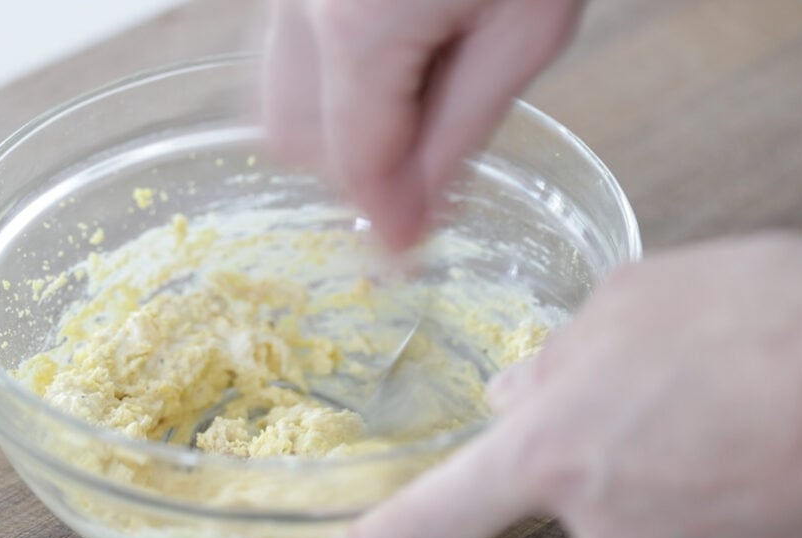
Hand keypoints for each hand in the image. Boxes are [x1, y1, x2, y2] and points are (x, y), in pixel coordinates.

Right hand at [262, 0, 583, 250]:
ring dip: (335, 120)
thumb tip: (411, 216)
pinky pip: (285, 39)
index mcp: (356, 25)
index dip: (383, 215)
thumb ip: (458, 131)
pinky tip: (392, 49)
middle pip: (289, 135)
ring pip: (275, 88)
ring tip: (414, 102)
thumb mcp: (526, 26)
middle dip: (352, 167)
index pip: (354, 162)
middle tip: (421, 170)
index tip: (406, 248)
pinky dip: (328, 69)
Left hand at [310, 232, 801, 537]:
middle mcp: (602, 527)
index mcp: (551, 452)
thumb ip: (559, 359)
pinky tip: (751, 435)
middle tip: (672, 396)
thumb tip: (513, 392)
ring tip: (728, 407)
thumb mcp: (636, 302)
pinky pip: (695, 521)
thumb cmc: (766, 323)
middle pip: (564, 496)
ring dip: (668, 461)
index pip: (429, 521)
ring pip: (639, 508)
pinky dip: (710, 481)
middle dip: (601, 449)